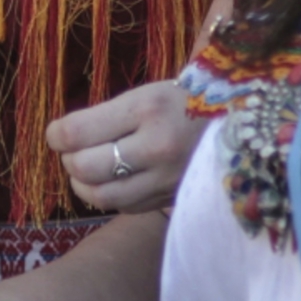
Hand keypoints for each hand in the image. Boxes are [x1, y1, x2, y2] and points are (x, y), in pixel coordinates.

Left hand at [48, 79, 197, 212]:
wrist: (244, 125)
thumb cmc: (190, 101)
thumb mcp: (150, 92)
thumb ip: (109, 114)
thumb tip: (64, 135)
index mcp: (147, 108)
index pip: (79, 131)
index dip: (57, 135)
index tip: (55, 134)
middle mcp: (156, 146)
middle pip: (87, 168)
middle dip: (69, 161)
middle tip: (71, 152)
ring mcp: (166, 178)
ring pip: (103, 196)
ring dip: (84, 185)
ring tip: (85, 171)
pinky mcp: (173, 198)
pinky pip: (127, 207)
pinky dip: (110, 198)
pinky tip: (112, 183)